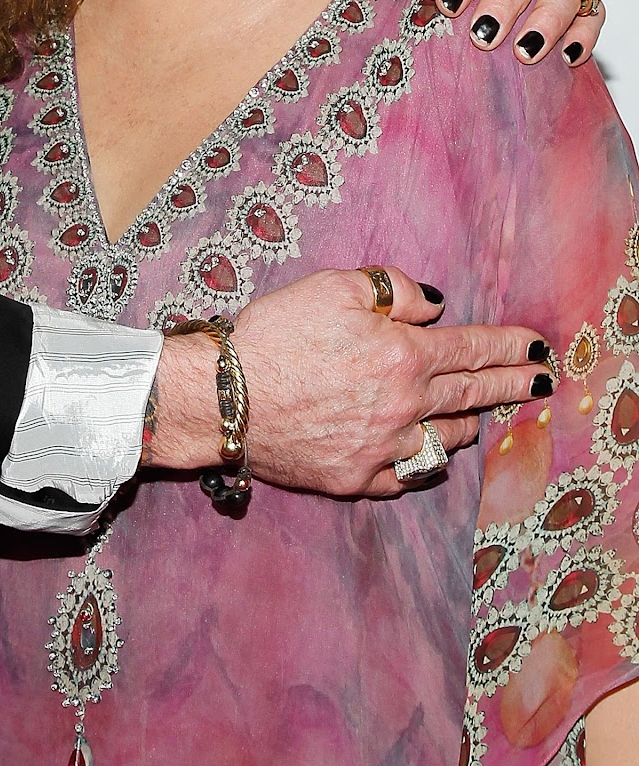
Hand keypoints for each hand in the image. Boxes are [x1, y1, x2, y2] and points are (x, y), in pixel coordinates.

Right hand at [150, 266, 550, 497]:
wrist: (224, 397)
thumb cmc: (275, 334)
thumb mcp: (334, 287)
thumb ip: (394, 291)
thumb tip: (434, 308)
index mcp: (404, 355)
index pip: (472, 349)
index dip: (509, 346)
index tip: (537, 346)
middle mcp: (404, 406)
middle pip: (471, 396)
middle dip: (512, 385)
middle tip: (540, 382)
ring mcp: (382, 449)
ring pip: (444, 441)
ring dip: (468, 425)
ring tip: (480, 416)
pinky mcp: (355, 478)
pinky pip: (406, 475)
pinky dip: (422, 463)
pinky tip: (428, 455)